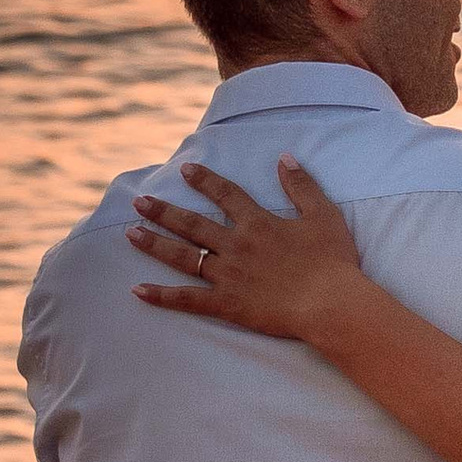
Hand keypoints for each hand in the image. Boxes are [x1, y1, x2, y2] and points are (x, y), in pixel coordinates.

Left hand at [128, 155, 363, 344]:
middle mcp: (236, 245)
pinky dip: (161, 296)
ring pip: (183, 257)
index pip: (225, 194)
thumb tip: (284, 157)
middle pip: (193, 224)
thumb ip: (301, 185)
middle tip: (138, 201)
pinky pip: (187, 300)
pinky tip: (137, 290)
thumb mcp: (323, 214)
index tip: (184, 169)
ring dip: (155, 244)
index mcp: (258, 223)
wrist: (330, 303)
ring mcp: (228, 275)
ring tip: (130, 234)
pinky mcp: (226, 304)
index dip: (204, 180)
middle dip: (163, 211)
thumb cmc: (331, 261)